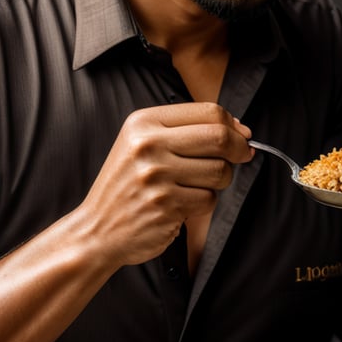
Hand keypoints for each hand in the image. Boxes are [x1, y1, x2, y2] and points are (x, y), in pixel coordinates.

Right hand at [77, 102, 251, 267]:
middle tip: (242, 157)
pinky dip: (204, 204)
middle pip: (219, 137)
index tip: (242, 136)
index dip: (233, 125)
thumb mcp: (143, 143)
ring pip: (220, 171)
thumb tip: (240, 130)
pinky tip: (184, 204)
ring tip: (197, 185)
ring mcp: (156, 175)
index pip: (208, 111)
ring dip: (220, 181)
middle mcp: (148, 144)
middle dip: (239, 149)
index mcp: (143, 122)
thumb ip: (186, 131)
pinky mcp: (166, 205)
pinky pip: (209, 199)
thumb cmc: (129, 185)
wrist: (98, 230)